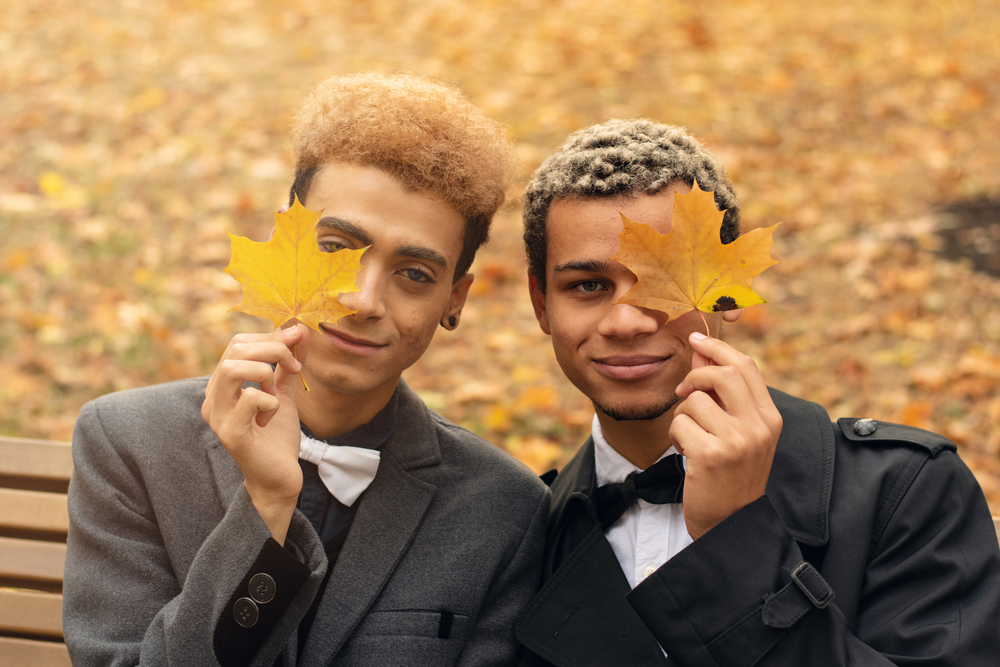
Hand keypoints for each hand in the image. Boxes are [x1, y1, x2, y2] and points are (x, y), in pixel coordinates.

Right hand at [201, 324, 308, 543]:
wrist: (280, 478)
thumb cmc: (277, 437)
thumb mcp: (284, 393)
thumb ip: (289, 363)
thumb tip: (300, 330)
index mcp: (222, 385)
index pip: (238, 343)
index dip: (271, 337)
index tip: (298, 342)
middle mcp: (213, 398)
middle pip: (235, 350)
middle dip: (273, 349)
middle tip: (294, 366)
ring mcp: (218, 416)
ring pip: (234, 369)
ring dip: (266, 372)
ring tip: (277, 391)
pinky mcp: (231, 433)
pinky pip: (249, 399)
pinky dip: (270, 401)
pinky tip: (272, 415)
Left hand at [670, 332, 781, 539]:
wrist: (732, 523)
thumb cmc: (731, 475)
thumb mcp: (737, 432)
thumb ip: (722, 393)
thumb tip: (701, 350)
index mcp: (770, 418)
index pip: (746, 366)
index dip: (719, 348)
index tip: (697, 340)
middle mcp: (759, 426)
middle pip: (724, 372)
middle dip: (696, 374)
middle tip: (685, 389)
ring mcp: (738, 441)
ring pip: (694, 399)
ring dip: (683, 415)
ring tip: (691, 438)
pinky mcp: (712, 455)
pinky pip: (680, 423)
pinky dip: (676, 436)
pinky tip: (686, 453)